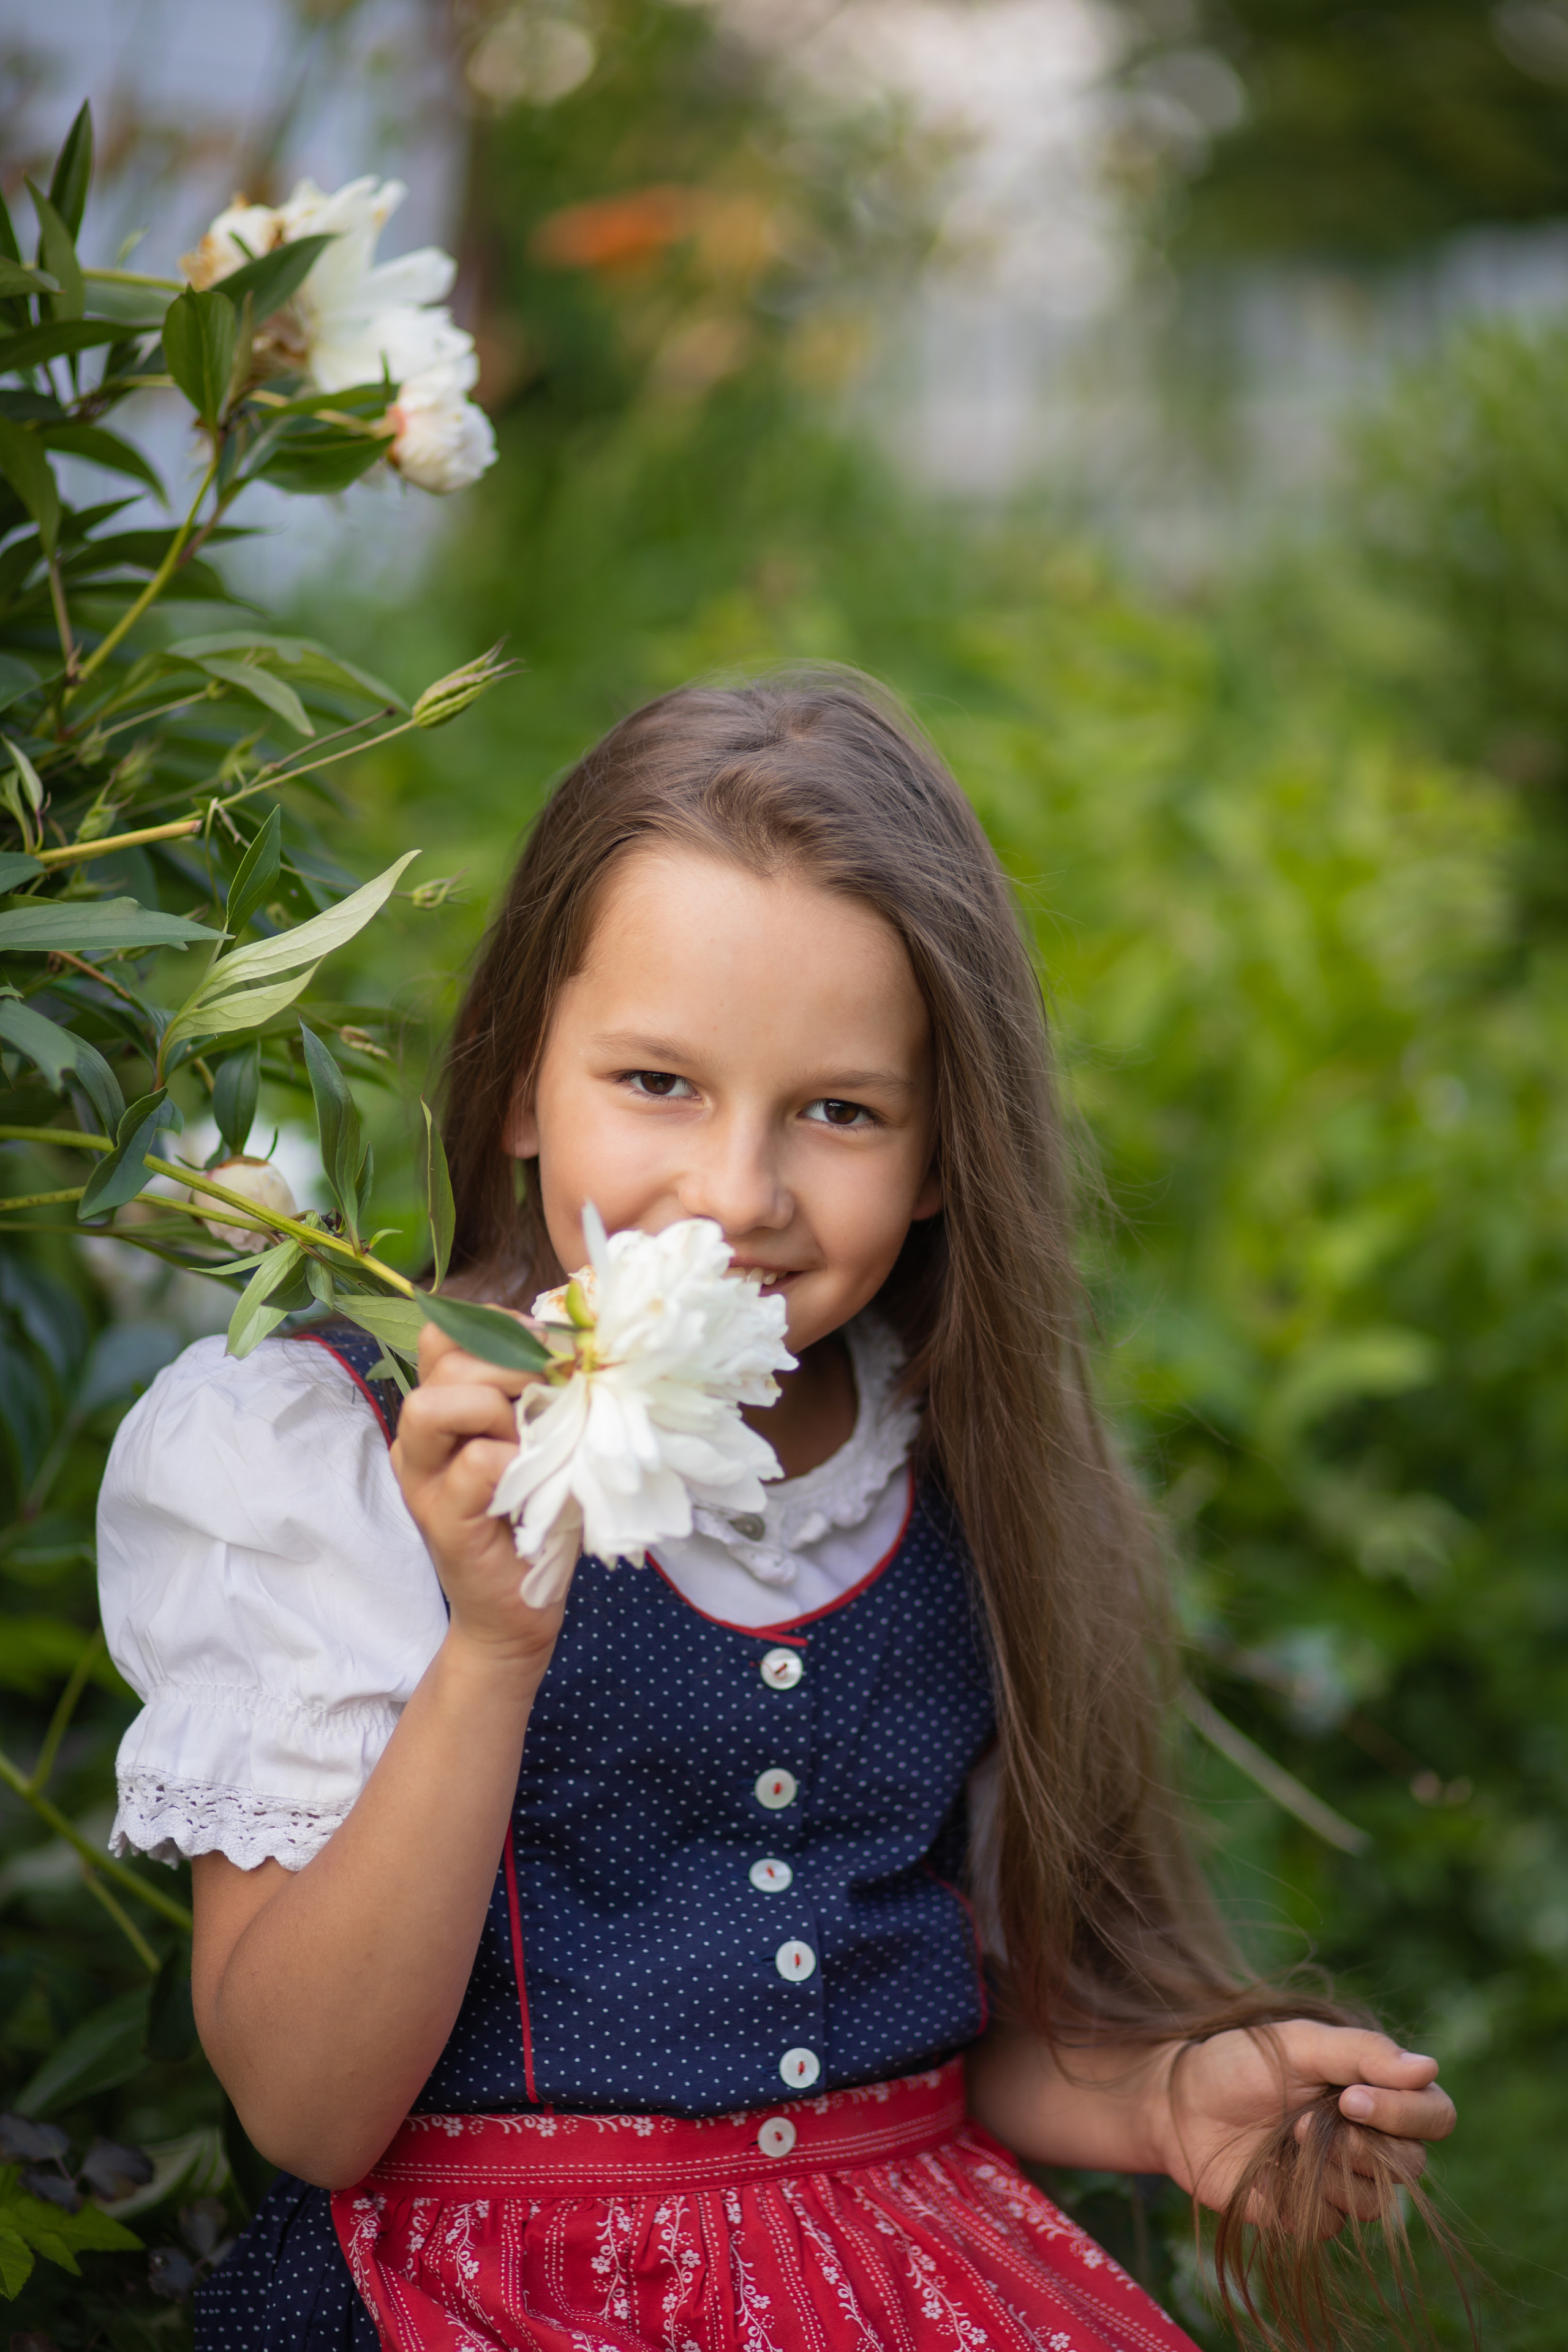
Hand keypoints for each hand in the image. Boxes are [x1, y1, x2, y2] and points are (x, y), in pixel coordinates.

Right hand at [392, 1320, 558, 1665]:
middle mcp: (420, 1440)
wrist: (518, 1613)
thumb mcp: (540, 1442)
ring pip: (435, 1405)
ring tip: (533, 1441)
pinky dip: (513, 1461)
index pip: (445, 1333)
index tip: (551, 1350)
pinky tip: (534, 1481)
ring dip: (500, 1409)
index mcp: (441, 1412)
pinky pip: (474, 1463)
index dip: (499, 1328)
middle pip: (444, 1360)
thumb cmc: (536, 1519)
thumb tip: (571, 1345)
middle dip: (512, 1362)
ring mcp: (423, 1481)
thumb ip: (538, 1395)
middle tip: (556, 1392)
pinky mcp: (442, 1520)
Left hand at [1155, 2021, 1455, 2228]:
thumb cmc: (1238, 2061)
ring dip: (1331, 2173)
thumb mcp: (1297, 2042)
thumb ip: (1361, 2052)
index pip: (1435, 2115)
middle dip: (1364, 2146)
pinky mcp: (1310, 2215)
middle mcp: (1369, 2140)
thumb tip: (1430, 2067)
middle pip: (1413, 2165)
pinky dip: (1299, 2199)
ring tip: (1286, 2141)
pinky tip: (1267, 2173)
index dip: (1406, 2114)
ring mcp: (1341, 2181)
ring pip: (1376, 2203)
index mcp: (1376, 2091)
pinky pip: (1332, 2224)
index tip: (1350, 2098)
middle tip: (1306, 2123)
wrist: (1178, 2103)